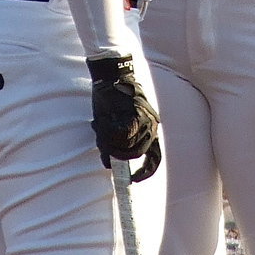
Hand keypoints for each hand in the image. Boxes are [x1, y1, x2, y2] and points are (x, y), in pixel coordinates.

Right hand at [87, 55, 161, 181]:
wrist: (113, 75)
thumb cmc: (114, 98)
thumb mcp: (119, 121)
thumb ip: (119, 141)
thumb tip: (109, 163)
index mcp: (151, 127)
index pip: (153, 157)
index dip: (144, 172)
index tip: (133, 179)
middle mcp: (152, 125)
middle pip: (135, 154)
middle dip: (117, 154)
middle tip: (105, 147)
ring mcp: (145, 119)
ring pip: (125, 145)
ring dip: (109, 142)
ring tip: (101, 129)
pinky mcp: (135, 114)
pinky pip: (120, 134)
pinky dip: (108, 132)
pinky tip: (103, 122)